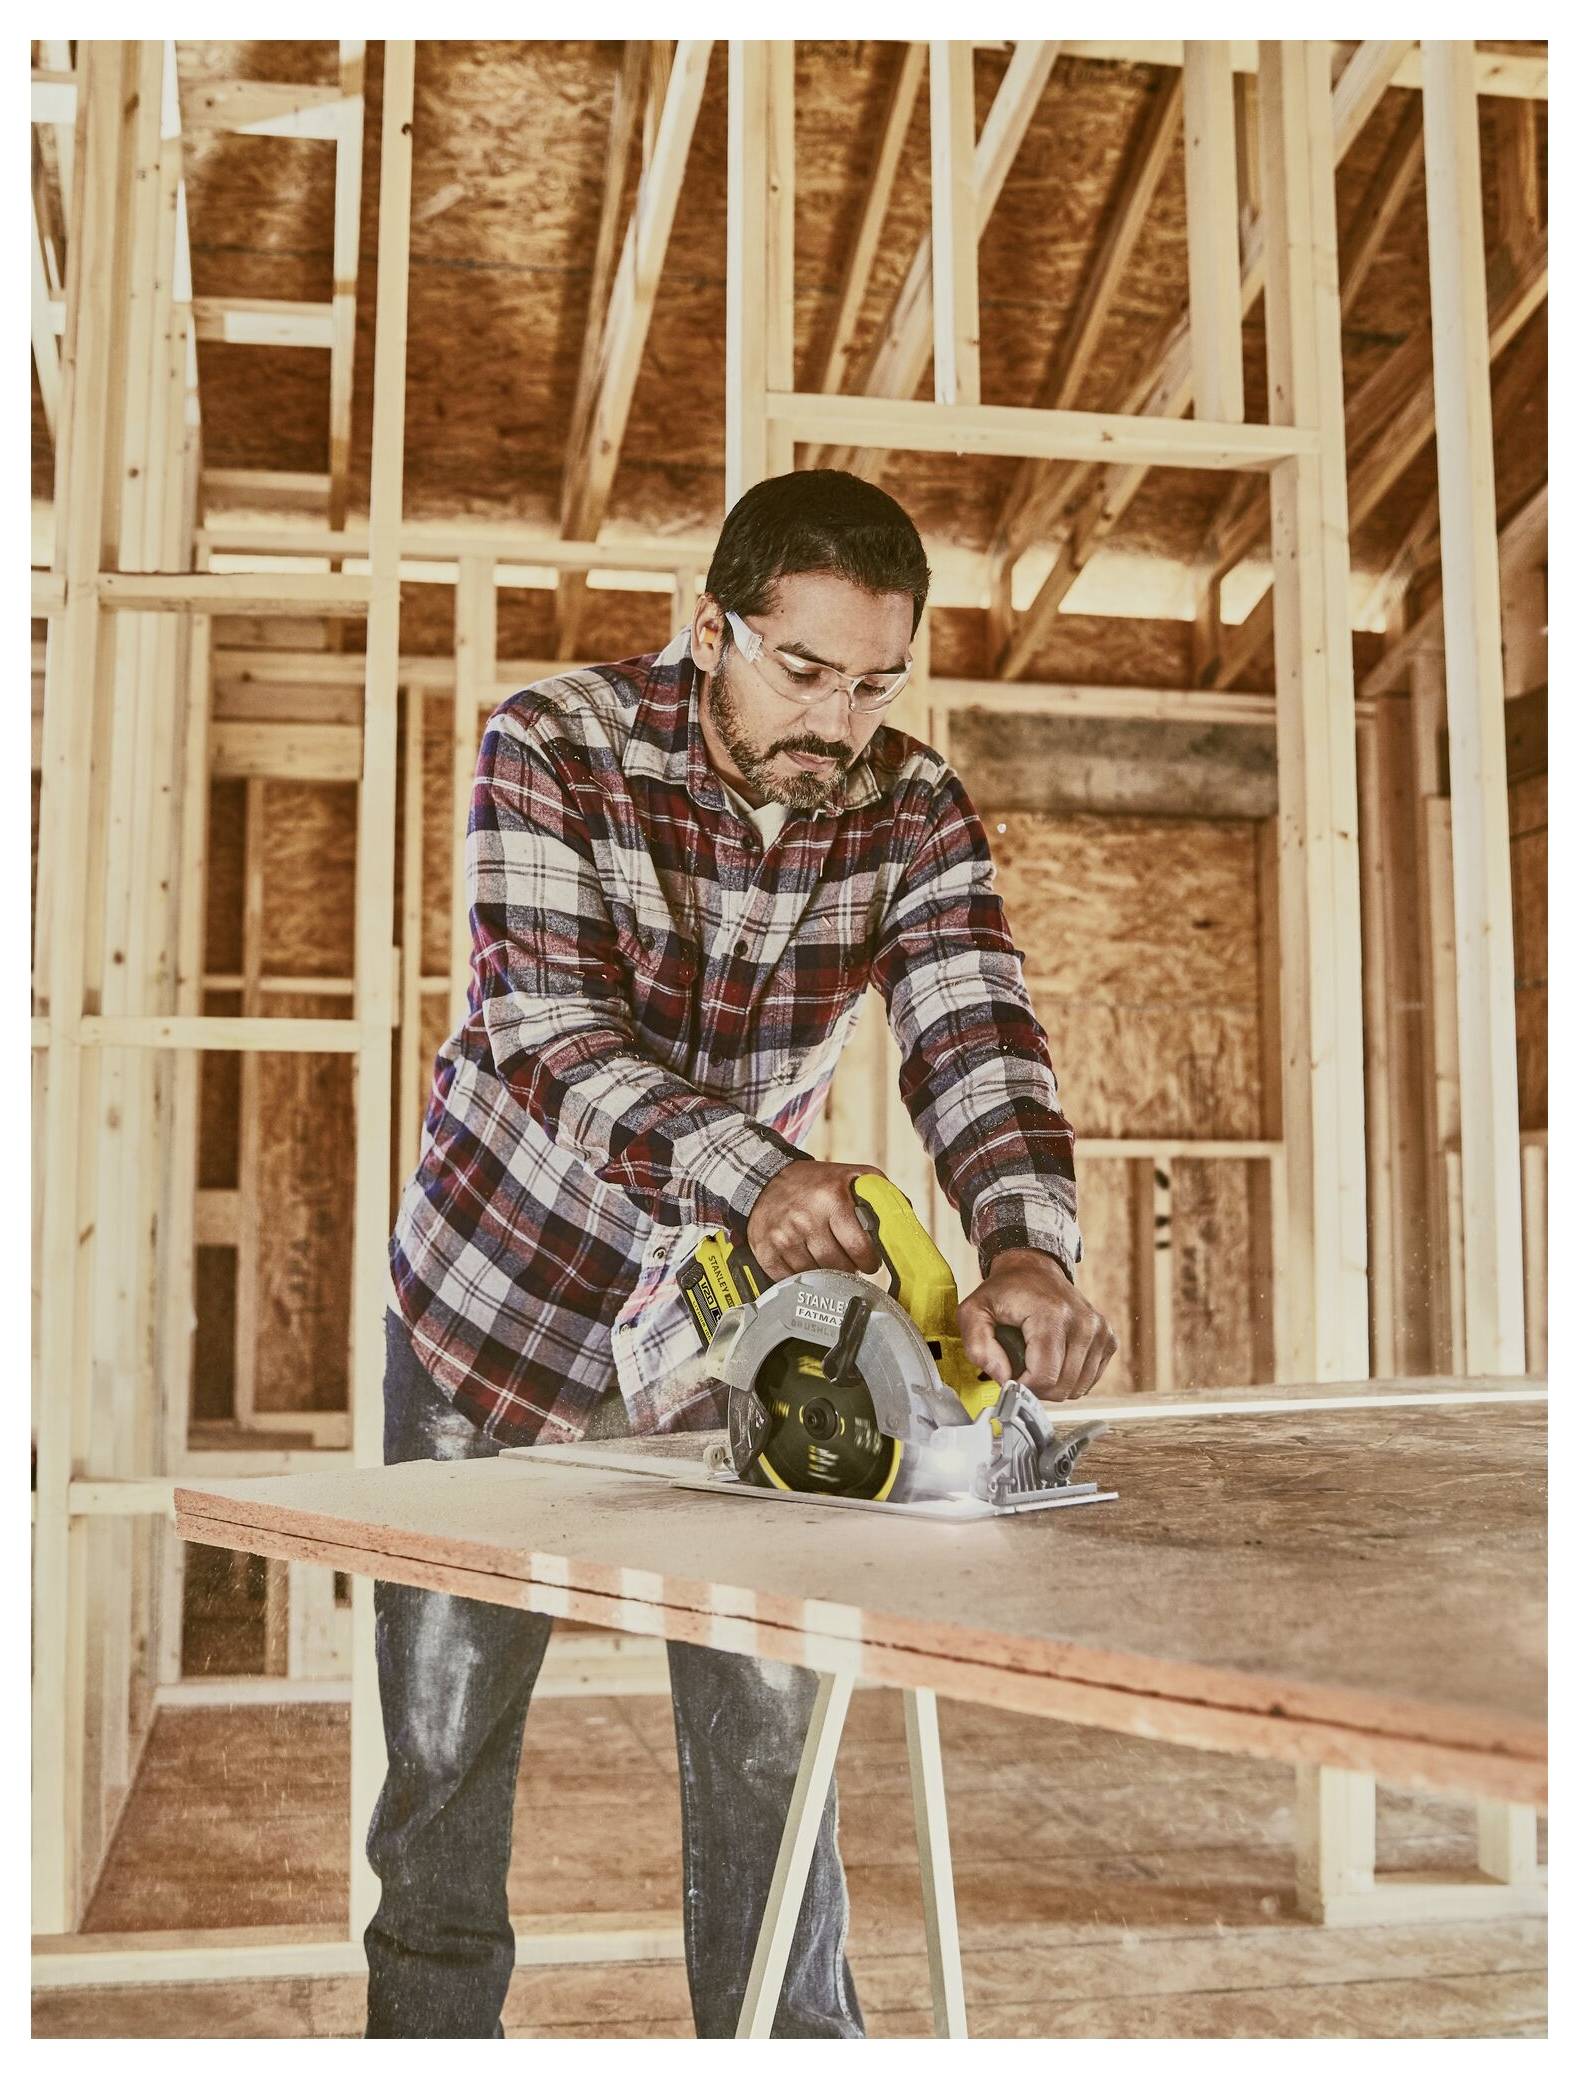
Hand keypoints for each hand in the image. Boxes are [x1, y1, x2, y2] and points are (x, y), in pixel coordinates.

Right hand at [747, 1161, 885, 1281]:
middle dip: (849, 1268)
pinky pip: (789, 1279)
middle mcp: (805, 1218)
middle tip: (850, 1263)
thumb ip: (881, 1194)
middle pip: (837, 1265)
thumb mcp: (850, 1176)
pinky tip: (807, 1265)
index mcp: (830, 1199)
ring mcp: (783, 1237)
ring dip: (825, 1274)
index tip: (870, 1262)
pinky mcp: (766, 1250)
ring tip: (829, 1262)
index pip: (859, 1247)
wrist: (766, 1180)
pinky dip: (801, 1278)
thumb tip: (903, 1223)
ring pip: (815, 1275)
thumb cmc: (814, 1182)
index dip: (869, 1261)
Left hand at [958, 1248, 1117, 1401]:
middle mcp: (1083, 1322)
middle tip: (1020, 1367)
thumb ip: (977, 1346)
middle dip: (1036, 1387)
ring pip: (1077, 1389)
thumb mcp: (972, 1311)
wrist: (1034, 1269)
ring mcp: (1100, 1331)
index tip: (1009, 1374)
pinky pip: (1089, 1381)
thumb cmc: (1004, 1291)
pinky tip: (1055, 1359)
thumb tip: (1004, 1378)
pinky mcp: (1108, 1339)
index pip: (1044, 1377)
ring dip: (1053, 1384)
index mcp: (1052, 1315)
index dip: (1021, 1386)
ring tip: (1036, 1361)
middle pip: (1062, 1387)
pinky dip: (1069, 1378)